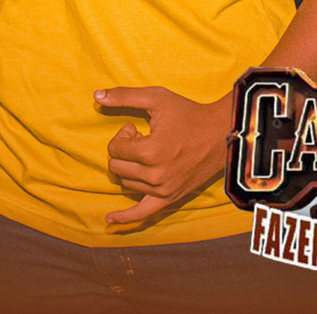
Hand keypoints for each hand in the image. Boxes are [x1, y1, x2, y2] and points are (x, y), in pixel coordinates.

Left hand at [96, 85, 232, 226]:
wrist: (219, 134)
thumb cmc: (188, 113)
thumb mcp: (156, 97)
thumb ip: (124, 96)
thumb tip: (96, 96)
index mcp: (150, 152)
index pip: (114, 149)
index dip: (122, 136)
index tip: (137, 129)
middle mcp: (155, 175)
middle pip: (116, 167)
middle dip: (123, 151)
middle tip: (142, 140)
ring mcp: (163, 190)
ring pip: (125, 183)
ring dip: (129, 168)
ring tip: (148, 154)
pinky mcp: (170, 198)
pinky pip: (142, 213)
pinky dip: (124, 218)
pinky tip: (109, 219)